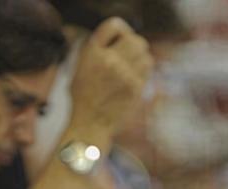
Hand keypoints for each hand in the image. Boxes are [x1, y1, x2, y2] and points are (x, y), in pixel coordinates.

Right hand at [71, 17, 153, 135]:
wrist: (90, 124)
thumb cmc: (83, 97)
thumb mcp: (80, 67)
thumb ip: (97, 49)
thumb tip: (118, 38)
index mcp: (91, 53)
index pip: (114, 25)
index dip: (120, 29)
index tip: (119, 38)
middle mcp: (108, 60)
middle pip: (133, 38)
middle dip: (133, 43)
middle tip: (128, 53)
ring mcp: (124, 74)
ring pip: (144, 52)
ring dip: (139, 56)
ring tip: (130, 65)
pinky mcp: (135, 86)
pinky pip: (147, 67)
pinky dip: (143, 69)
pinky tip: (134, 76)